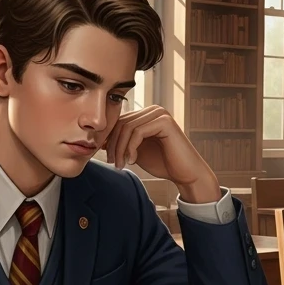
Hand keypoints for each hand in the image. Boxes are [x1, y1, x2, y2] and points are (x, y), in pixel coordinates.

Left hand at [104, 105, 220, 202]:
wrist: (184, 174)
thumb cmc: (162, 163)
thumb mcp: (135, 151)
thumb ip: (121, 142)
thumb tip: (99, 139)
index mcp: (145, 114)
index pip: (118, 121)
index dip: (109, 139)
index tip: (107, 157)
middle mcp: (152, 110)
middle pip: (120, 123)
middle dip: (113, 145)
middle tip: (113, 162)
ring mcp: (159, 113)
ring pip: (127, 127)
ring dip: (120, 148)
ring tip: (121, 164)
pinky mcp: (164, 121)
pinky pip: (137, 132)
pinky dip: (130, 148)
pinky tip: (132, 160)